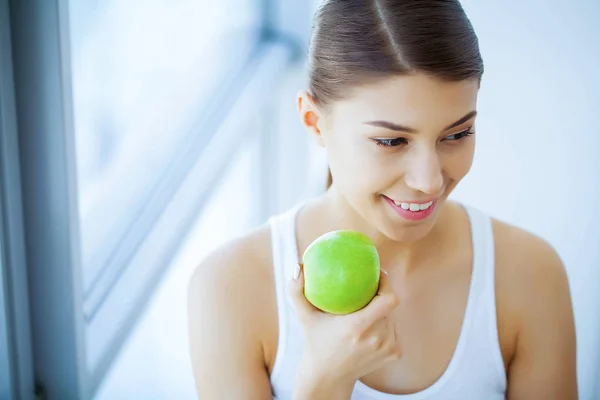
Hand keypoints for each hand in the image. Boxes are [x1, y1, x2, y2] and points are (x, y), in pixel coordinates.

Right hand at [288, 265, 400, 388]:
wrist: (328, 377)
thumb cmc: (315, 342)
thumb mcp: (304, 317)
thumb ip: (296, 292)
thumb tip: (298, 267)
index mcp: (358, 327)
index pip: (388, 299)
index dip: (387, 283)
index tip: (377, 274)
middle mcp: (377, 338)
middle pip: (388, 304)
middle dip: (380, 294)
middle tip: (367, 286)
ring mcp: (387, 347)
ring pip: (391, 316)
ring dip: (381, 310)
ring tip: (365, 307)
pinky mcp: (394, 354)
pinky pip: (393, 329)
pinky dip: (384, 325)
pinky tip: (370, 327)